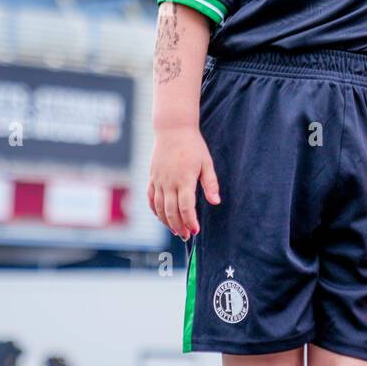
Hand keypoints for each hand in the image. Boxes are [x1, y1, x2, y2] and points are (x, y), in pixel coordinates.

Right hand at [147, 125, 219, 240]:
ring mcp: (158, 180)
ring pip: (159, 207)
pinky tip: (161, 218)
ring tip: (176, 231)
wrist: (173, 129)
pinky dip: (154, 210)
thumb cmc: (193, 146)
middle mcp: (169, 182)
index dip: (191, 221)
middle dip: (179, 226)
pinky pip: (150, 198)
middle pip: (171, 211)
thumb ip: (210, 184)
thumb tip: (215, 202)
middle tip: (187, 236)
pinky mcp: (152, 177)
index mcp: (184, 179)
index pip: (186, 207)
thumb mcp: (206, 163)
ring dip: (167, 222)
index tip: (196, 230)